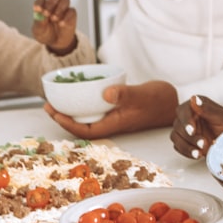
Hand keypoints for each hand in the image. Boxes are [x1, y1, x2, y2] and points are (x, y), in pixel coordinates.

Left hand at [32, 0, 77, 54]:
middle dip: (51, 2)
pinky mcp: (72, 14)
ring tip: (54, 19)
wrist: (56, 43)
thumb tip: (40, 14)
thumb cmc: (45, 34)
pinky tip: (61, 24)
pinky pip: (72, 11)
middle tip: (47, 13)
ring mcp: (64, 9)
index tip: (38, 10)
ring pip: (65, 0)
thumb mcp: (38, 31)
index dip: (39, 3)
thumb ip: (39, 22)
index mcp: (43, 6)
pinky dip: (66, 17)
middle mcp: (54, 5)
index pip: (41, 0)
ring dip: (59, 8)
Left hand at [43, 81, 178, 138]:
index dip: (66, 123)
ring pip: (88, 117)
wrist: (174, 102)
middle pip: (82, 125)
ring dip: (72, 111)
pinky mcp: (117, 108)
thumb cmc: (160, 100)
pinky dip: (85, 102)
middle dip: (63, 117)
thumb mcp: (142, 94)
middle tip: (48, 105)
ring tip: (58, 100)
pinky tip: (81, 92)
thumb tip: (104, 94)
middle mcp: (112, 122)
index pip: (85, 129)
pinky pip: (96, 108)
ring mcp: (114, 116)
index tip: (52, 111)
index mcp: (115, 124)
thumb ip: (124, 94)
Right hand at [170, 95, 222, 159]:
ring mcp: (183, 129)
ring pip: (175, 137)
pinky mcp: (183, 141)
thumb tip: (194, 99)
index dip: (186, 121)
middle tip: (202, 143)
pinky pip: (178, 147)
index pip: (183, 111)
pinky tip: (197, 154)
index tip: (192, 131)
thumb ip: (207, 109)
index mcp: (195, 106)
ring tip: (199, 153)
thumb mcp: (221, 116)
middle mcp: (187, 116)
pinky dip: (187, 152)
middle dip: (189, 137)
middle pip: (178, 126)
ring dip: (186, 146)